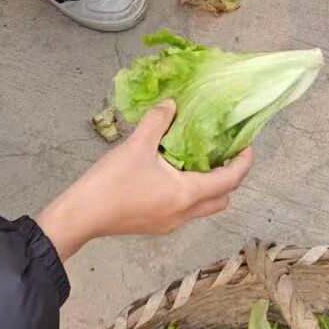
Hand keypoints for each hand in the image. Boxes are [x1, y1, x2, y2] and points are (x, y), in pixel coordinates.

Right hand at [35, 101, 252, 259]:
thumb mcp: (137, 145)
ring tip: (197, 159)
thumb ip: (158, 121)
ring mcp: (170, 223)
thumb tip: (171, 104)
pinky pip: (185, 209)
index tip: (247, 145)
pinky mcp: (156, 225)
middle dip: (229, 177)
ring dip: (208, 186)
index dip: (243, 162)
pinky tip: (173, 172)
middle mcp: (184, 213)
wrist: (81, 216)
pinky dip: (189, 192)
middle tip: (223, 153)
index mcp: (187, 194)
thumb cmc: (111, 182)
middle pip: (222, 199)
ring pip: (203, 206)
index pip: (230, 180)